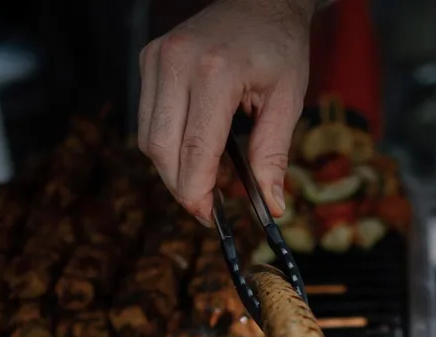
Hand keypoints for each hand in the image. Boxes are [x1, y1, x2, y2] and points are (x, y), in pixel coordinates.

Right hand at [138, 0, 314, 223]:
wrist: (261, 2)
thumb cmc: (279, 48)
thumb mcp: (288, 101)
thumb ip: (274, 155)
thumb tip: (272, 205)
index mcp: (215, 72)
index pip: (194, 149)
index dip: (197, 191)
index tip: (209, 217)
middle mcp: (177, 61)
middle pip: (162, 148)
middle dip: (181, 186)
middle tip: (205, 207)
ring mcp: (157, 58)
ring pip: (148, 138)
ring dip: (170, 169)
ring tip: (202, 180)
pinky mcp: (149, 59)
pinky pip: (148, 119)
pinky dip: (166, 145)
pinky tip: (191, 151)